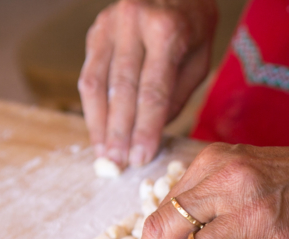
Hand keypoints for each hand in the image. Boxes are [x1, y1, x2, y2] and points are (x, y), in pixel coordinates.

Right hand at [78, 0, 216, 168]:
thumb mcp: (199, 59)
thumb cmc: (193, 26)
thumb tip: (150, 133)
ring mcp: (109, 25)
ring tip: (105, 154)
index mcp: (167, 30)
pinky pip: (89, 74)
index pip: (152, 90)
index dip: (145, 128)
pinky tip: (98, 130)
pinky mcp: (95, 30)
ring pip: (96, 82)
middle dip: (119, 132)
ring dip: (99, 123)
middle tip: (119, 164)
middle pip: (121, 89)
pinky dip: (92, 106)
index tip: (141, 158)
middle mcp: (133, 23)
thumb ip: (176, 95)